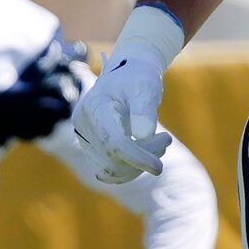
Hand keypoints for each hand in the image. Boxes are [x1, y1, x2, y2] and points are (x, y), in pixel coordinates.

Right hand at [72, 6, 184, 183]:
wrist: (129, 75)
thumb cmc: (138, 78)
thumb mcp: (146, 87)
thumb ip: (144, 110)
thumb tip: (142, 135)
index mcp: (93, 106)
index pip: (112, 142)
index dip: (136, 157)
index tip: (158, 167)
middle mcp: (83, 125)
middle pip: (112, 159)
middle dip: (143, 156)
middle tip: (166, 138)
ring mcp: (85, 139)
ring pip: (111, 171)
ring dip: (139, 165)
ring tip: (160, 143)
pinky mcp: (93, 150)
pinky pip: (112, 172)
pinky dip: (132, 168)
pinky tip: (148, 152)